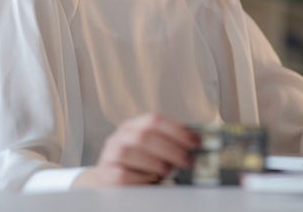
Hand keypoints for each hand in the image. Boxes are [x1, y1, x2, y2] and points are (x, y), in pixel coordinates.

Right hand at [73, 113, 198, 186]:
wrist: (110, 180)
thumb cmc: (139, 165)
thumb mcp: (153, 150)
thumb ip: (171, 145)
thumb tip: (198, 145)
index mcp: (135, 125)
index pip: (155, 120)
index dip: (177, 130)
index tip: (196, 142)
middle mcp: (120, 136)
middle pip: (145, 136)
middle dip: (171, 149)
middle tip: (187, 162)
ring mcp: (110, 153)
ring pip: (130, 152)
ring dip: (154, 163)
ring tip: (168, 172)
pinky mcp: (104, 173)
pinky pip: (121, 174)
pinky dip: (140, 179)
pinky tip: (151, 182)